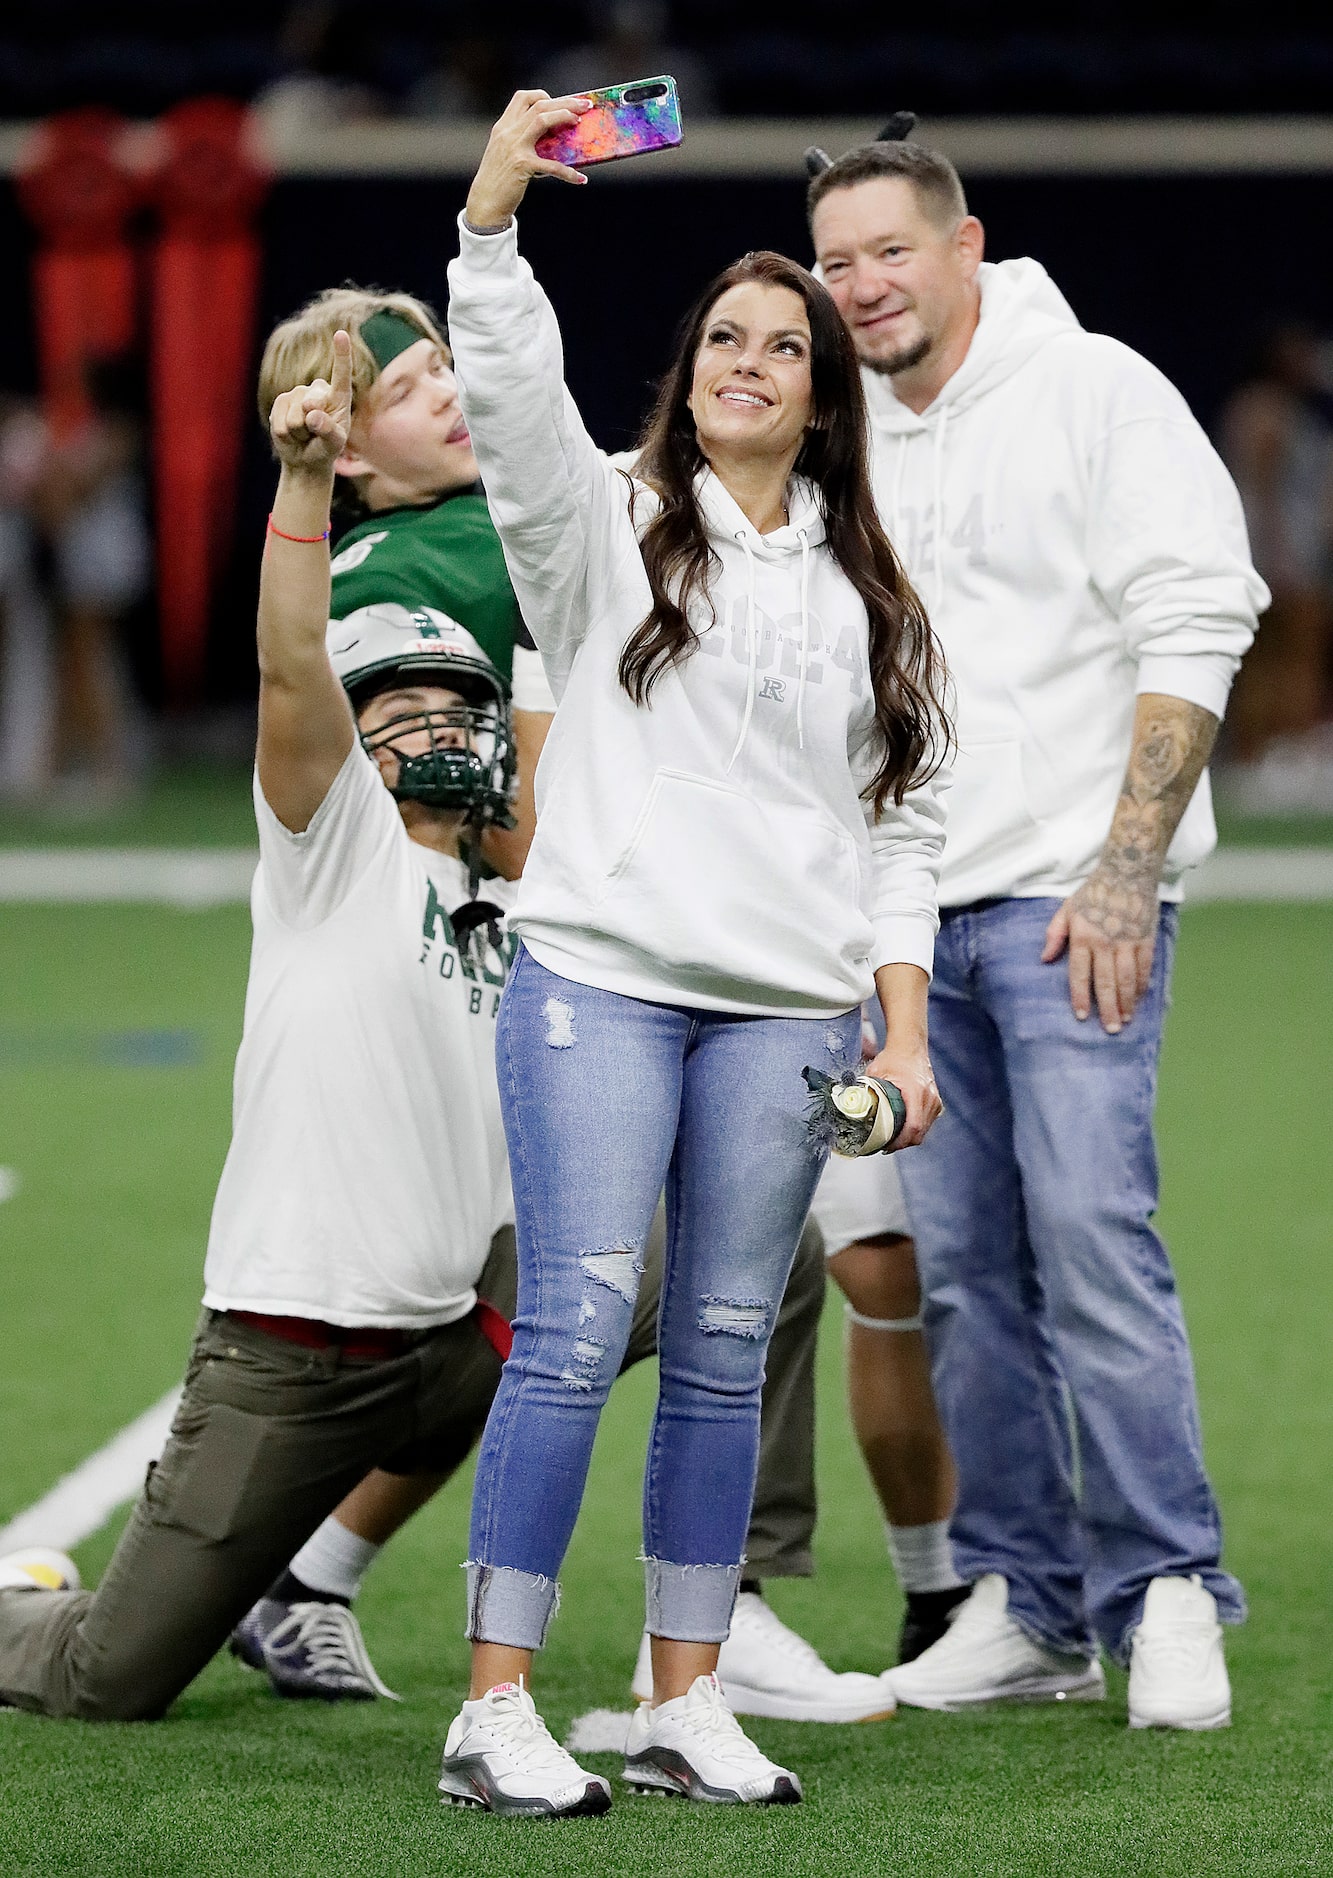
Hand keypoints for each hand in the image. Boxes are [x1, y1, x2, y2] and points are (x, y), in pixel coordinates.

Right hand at [268, 329, 352, 475]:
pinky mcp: (281, 402)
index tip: (341, 333)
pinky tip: (291, 434)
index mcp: (338, 396)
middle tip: (315, 434)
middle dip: (312, 426)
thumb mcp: (334, 444)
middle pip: (311, 404)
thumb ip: (328, 430)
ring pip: (295, 417)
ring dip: (299, 433)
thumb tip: (311, 414)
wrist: (305, 458)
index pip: (341, 374)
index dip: (341, 354)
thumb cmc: (326, 449)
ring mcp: (297, 394)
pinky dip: (285, 435)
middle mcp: (317, 390)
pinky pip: (280, 422)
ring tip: (305, 435)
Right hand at [465, 90, 591, 228]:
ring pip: (543, 120)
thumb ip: (519, 141)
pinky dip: (568, 172)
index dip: (543, 96)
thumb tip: (549, 139)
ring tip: (580, 122)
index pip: (522, 98)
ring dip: (565, 116)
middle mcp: (508, 132)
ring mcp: (515, 147)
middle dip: (565, 102)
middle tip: (584, 105)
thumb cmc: (498, 181)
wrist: (485, 203)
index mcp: (503, 127)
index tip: (558, 103)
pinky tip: (580, 179)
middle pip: (539, 105)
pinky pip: (552, 165)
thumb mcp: (504, 154)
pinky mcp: (523, 165)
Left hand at [864, 1041, 942, 1149]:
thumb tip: (849, 1107)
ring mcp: (935, 1100)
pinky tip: (902, 1130)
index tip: (886, 1146)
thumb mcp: (875, 1074)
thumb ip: (865, 1091)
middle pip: (919, 1133)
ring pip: (924, 1130)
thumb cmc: (893, 1058)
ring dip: (909, 1138)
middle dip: (902, 1144)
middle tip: (885, 1146)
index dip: (900, 1142)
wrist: (910, 1046)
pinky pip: (927, 1123)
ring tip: (892, 1140)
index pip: (913, 1127)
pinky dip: (915, 1129)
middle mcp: (929, 1098)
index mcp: (916, 1092)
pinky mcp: (935, 1102)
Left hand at [1042, 867, 1157, 1033]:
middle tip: (1110, 1030)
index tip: (1082, 1016)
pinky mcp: (1145, 939)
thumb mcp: (1066, 909)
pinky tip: (1139, 998)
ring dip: (1127, 1002)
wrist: (1127, 871)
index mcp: (1083, 937)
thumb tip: (1044, 958)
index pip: (1079, 974)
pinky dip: (1142, 985)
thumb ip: (1054, 934)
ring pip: (1127, 979)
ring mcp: (1128, 942)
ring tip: (1125, 1020)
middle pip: (1105, 982)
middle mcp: (1106, 943)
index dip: (1080, 997)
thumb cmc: (1094, 891)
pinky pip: (1145, 968)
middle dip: (1107, 1009)